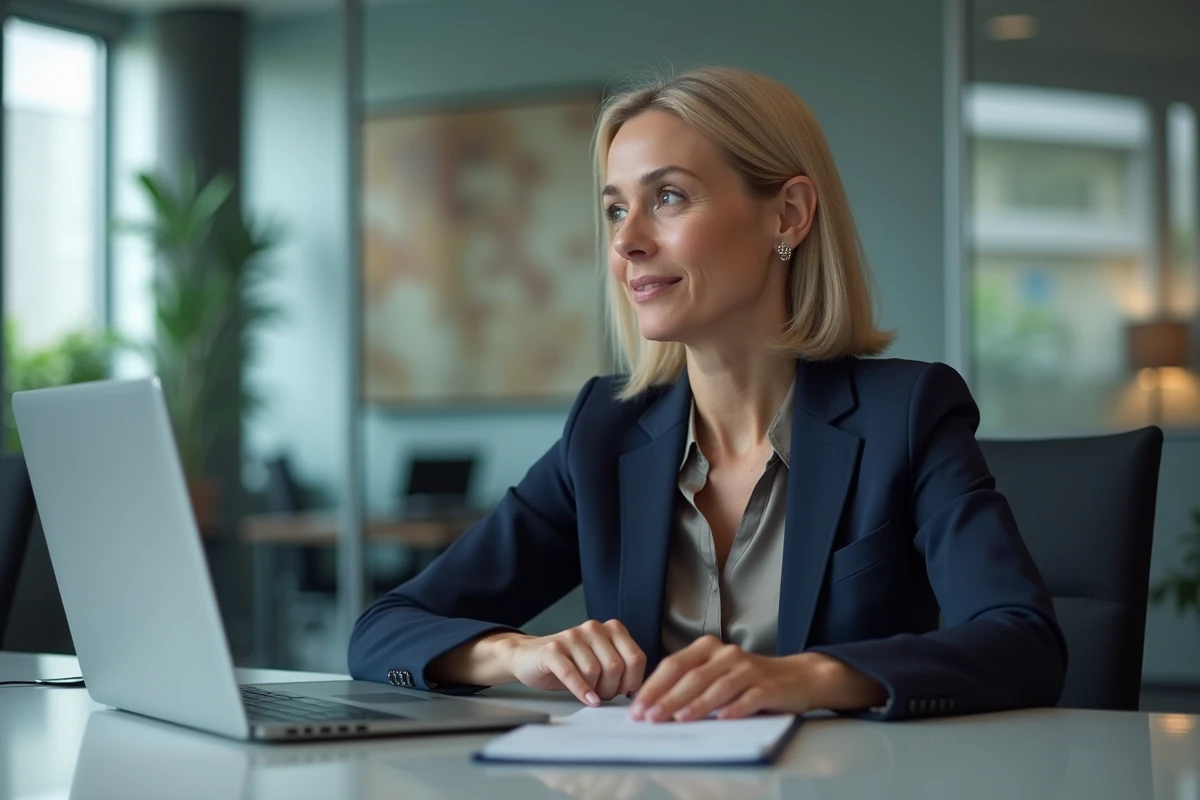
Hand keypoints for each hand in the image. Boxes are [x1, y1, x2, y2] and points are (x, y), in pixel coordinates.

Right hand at [505, 619, 645, 706]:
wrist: (529, 658)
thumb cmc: (570, 664)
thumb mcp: (601, 662)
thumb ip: (622, 669)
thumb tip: (639, 692)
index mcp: (611, 629)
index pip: (636, 658)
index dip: (633, 682)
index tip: (625, 692)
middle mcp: (593, 628)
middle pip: (616, 666)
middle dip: (613, 688)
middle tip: (604, 695)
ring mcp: (572, 637)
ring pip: (594, 671)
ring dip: (595, 690)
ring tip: (591, 694)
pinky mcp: (552, 649)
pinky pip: (571, 673)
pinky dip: (581, 690)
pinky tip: (587, 699)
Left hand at [631, 635, 883, 721]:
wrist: (797, 677)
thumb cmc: (748, 679)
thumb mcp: (716, 674)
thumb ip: (690, 683)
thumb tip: (653, 705)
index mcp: (708, 648)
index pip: (674, 665)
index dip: (654, 686)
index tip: (637, 708)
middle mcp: (726, 654)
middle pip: (692, 676)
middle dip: (667, 698)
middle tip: (650, 717)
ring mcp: (748, 669)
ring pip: (717, 687)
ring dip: (695, 704)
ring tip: (678, 719)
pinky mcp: (767, 686)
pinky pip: (748, 697)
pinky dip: (734, 707)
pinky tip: (721, 718)